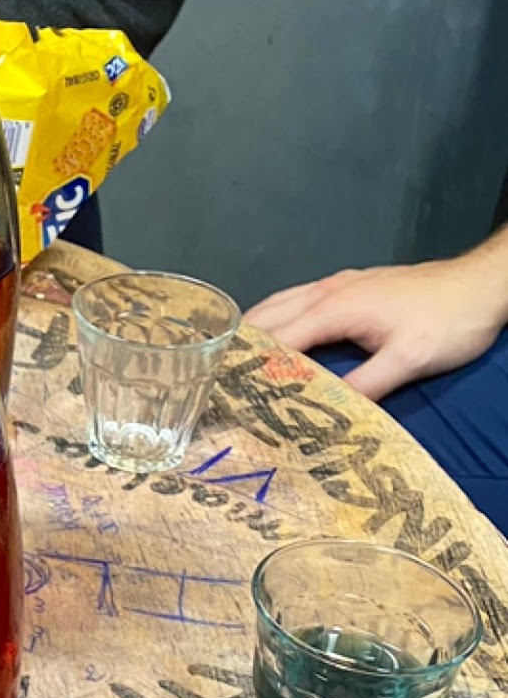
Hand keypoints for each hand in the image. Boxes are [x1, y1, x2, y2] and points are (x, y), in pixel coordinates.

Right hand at [245, 250, 507, 402]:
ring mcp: (338, 284)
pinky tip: (276, 338)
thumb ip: (364, 385)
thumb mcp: (409, 359)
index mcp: (334, 307)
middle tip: (216, 382)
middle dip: (238, 346)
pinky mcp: (350, 285)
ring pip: (279, 304)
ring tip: (232, 363)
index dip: (246, 365)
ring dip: (254, 331)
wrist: (482, 284)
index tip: (221, 392)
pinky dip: (275, 320)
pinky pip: (296, 301)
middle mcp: (327, 291)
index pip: (275, 339)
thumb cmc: (449, 320)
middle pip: (266, 317)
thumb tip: (323, 413)